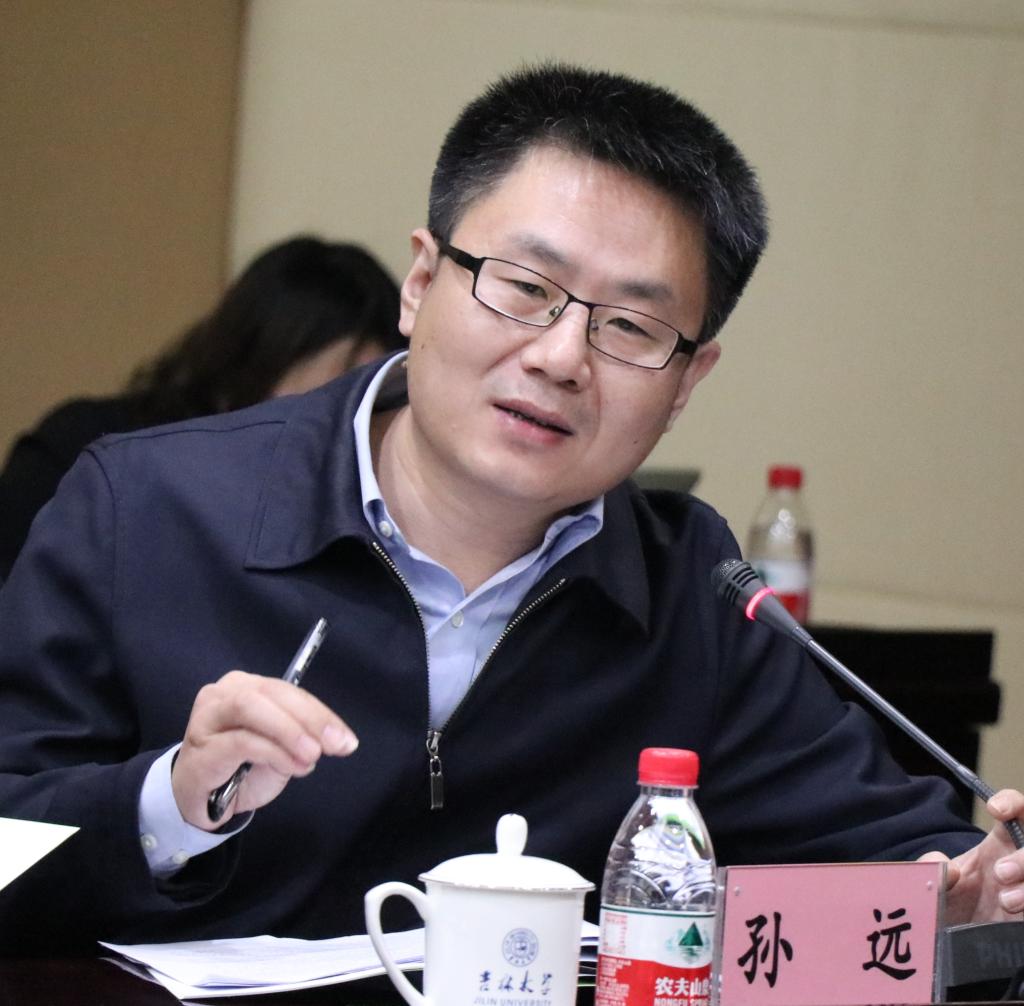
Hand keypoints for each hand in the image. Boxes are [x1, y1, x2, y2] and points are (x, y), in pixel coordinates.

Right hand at [172, 670, 357, 830]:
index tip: (347, 740)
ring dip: (289, 730)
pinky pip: (241, 741)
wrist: (199, 800)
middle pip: (272, 692)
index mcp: (248, 686)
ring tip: (313, 755)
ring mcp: (208, 716)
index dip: (321, 713)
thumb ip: (302, 739)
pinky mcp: (200, 745)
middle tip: (336, 745)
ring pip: (252, 707)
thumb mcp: (280, 751)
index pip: (289, 691)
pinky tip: (292, 767)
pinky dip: (273, 752)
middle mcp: (225, 692)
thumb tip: (336, 739)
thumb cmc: (241, 769)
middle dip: (310, 718)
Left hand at [920, 789, 1023, 924]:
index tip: (995, 809)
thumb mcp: (932, 884)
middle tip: (1000, 873)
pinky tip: (1016, 920)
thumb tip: (945, 868)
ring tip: (1007, 902)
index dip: (1012, 802)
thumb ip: (928, 869)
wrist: (954, 946)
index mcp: (1000, 846)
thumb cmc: (948, 907)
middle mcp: (1021, 865)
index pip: (1018, 811)